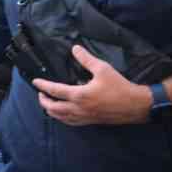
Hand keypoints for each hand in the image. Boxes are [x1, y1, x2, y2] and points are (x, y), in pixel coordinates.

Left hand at [30, 45, 148, 125]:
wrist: (135, 105)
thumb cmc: (120, 87)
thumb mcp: (103, 69)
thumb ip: (87, 59)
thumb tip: (75, 49)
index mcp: (79, 95)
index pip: (54, 90)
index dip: (43, 85)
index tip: (35, 81)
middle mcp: (78, 108)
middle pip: (52, 108)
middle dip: (43, 101)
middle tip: (40, 93)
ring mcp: (83, 117)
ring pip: (59, 117)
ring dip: (50, 110)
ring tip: (48, 103)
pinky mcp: (89, 121)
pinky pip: (70, 122)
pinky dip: (61, 118)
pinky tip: (61, 114)